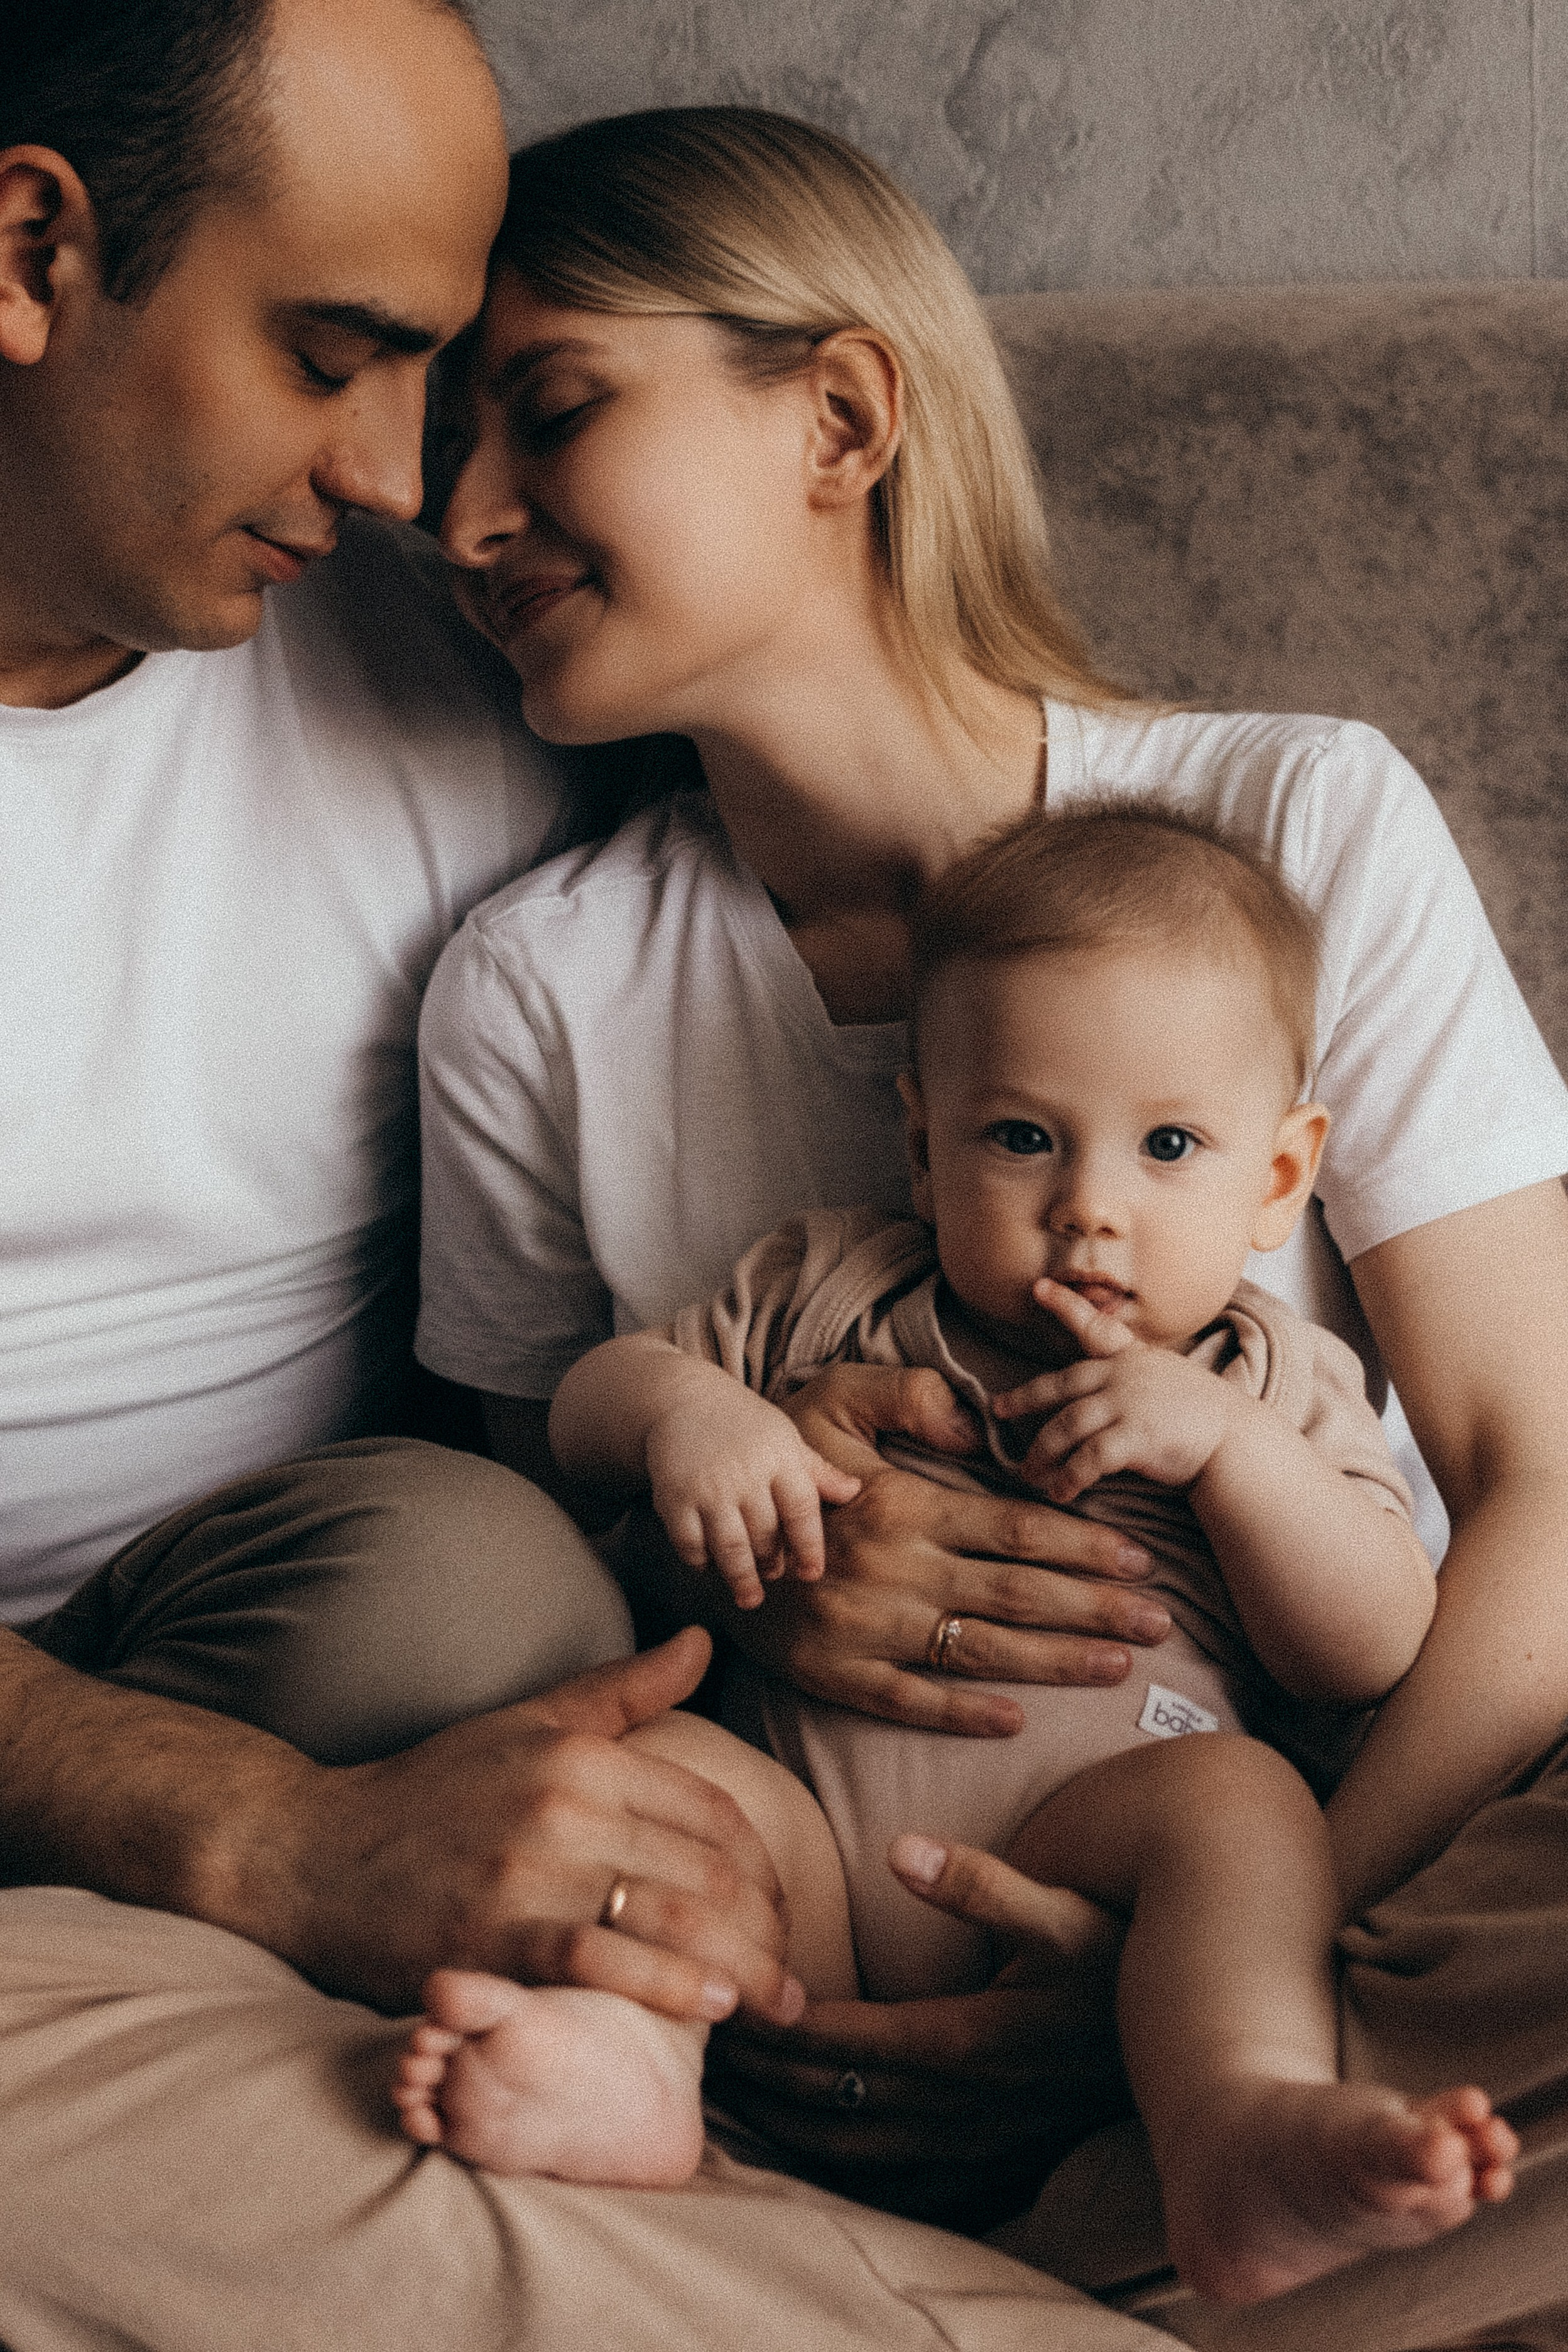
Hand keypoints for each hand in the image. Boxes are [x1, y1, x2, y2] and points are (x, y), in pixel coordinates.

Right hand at [276, 1628, 803, 2023]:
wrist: (313, 1854)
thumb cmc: (431, 1792)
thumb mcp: (529, 1722)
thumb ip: (624, 1688)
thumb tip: (705, 1639)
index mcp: (580, 1753)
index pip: (710, 1811)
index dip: (764, 1865)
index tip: (784, 1908)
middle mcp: (564, 1806)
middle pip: (706, 1869)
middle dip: (768, 1928)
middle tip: (794, 1975)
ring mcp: (528, 1873)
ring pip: (670, 1917)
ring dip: (740, 1968)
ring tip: (775, 2004)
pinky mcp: (494, 1939)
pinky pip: (603, 1962)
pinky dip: (668, 1986)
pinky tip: (709, 2010)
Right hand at [646, 1384, 860, 1609]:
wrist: (682, 1400)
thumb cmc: (743, 1425)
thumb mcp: (784, 1438)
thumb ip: (816, 1471)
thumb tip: (855, 1491)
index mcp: (779, 1457)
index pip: (802, 1510)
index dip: (810, 1547)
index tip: (812, 1573)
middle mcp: (744, 1474)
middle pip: (766, 1536)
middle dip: (772, 1563)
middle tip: (774, 1574)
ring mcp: (707, 1488)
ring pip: (730, 1548)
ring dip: (742, 1578)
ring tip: (750, 1596)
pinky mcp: (673, 1499)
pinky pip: (691, 1546)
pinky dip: (702, 1563)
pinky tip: (710, 1565)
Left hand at [707, 1833, 1128, 2218]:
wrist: (1198, 2047)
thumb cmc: (1123, 1961)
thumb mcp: (1066, 1913)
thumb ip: (981, 1884)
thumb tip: (902, 1846)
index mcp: (969, 2039)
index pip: (847, 2041)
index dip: (781, 2027)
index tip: (726, 2000)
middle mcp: (962, 2104)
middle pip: (832, 2102)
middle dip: (760, 2078)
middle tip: (696, 2044)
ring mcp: (974, 2144)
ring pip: (852, 2150)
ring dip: (784, 2124)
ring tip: (725, 2092)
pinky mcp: (989, 2163)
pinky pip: (895, 2184)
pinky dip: (838, 2168)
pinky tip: (801, 2148)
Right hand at [716, 1362, 1169, 1734]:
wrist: (699, 1536)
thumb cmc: (782, 1459)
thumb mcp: (833, 1401)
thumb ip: (908, 1397)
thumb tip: (977, 1426)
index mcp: (901, 1505)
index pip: (1014, 1528)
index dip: (1084, 1544)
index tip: (1142, 1557)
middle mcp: (892, 1571)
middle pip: (1015, 1594)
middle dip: (1097, 1608)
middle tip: (1163, 1620)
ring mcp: (864, 1630)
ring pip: (979, 1651)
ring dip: (1055, 1661)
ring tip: (1120, 1665)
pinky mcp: (835, 1675)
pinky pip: (910, 1701)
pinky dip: (963, 1714)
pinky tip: (1017, 1719)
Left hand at [992, 1279, 1236, 1502]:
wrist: (1239, 1442)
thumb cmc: (1205, 1419)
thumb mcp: (1170, 1382)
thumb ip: (1135, 1383)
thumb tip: (1104, 1396)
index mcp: (1134, 1359)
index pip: (1095, 1328)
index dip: (1065, 1306)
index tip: (1037, 1287)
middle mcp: (1124, 1376)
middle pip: (1060, 1386)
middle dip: (1024, 1399)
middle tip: (999, 1409)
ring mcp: (1127, 1405)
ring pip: (1065, 1427)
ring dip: (1042, 1454)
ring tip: (1029, 1474)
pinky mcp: (1134, 1437)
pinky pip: (1087, 1460)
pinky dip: (1069, 1478)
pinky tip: (1059, 1493)